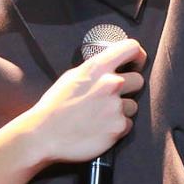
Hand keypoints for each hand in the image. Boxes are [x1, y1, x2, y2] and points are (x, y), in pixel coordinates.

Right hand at [28, 38, 145, 163]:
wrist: (44, 135)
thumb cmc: (55, 106)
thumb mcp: (73, 76)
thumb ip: (95, 70)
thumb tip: (111, 67)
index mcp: (98, 67)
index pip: (131, 48)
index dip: (137, 56)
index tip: (135, 64)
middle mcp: (111, 83)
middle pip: (139, 80)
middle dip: (129, 88)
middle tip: (112, 97)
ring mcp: (116, 106)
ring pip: (133, 105)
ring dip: (121, 111)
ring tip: (100, 117)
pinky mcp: (118, 127)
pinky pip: (128, 124)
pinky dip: (117, 128)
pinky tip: (100, 129)